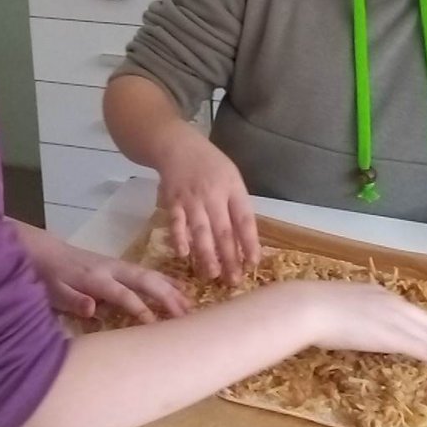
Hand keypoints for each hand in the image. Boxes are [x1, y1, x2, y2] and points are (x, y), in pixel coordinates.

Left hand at [28, 235, 190, 323]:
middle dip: (166, 297)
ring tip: (191, 305)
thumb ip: (73, 300)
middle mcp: (112, 269)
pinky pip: (147, 273)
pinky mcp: (120, 266)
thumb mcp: (54, 291)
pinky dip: (166, 281)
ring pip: (150, 275)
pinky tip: (180, 289)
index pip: (123, 294)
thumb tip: (92, 309)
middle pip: (144, 280)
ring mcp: (118, 266)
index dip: (140, 308)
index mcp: (96, 278)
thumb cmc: (49, 277)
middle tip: (186, 315)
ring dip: (171, 289)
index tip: (156, 325)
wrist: (45, 252)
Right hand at [156, 138, 260, 283]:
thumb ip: (238, 206)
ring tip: (213, 275)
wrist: (177, 145)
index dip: (250, 243)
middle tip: (234, 281)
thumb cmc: (210, 165)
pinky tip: (183, 254)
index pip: (245, 220)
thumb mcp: (232, 178)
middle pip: (224, 230)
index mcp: (233, 189)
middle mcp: (213, 195)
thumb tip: (246, 242)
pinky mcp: (172, 201)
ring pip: (201, 230)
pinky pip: (176, 222)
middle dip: (230, 258)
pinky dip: (178, 238)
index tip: (253, 264)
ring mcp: (192, 198)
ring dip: (206, 254)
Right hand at [269, 281, 426, 373]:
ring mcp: (397, 321)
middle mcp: (393, 304)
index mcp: (377, 293)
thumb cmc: (311, 303)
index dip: (425, 318)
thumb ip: (345, 309)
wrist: (310, 306)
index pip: (407, 310)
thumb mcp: (333, 301)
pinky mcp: (397, 339)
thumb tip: (343, 316)